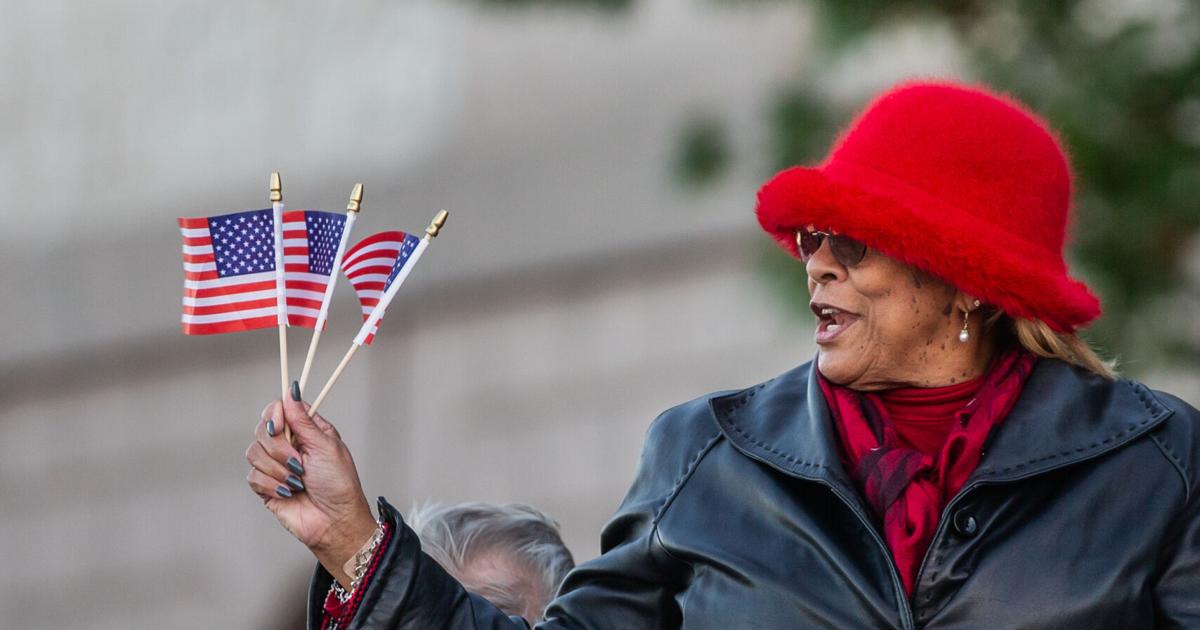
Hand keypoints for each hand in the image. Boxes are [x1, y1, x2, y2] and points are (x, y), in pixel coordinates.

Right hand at [246, 381, 378, 586]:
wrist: (334, 521)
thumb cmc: (339, 484)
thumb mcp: (325, 446)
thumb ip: (303, 420)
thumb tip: (290, 390)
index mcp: (306, 430)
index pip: (278, 409)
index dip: (275, 415)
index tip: (280, 428)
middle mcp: (289, 444)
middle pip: (262, 430)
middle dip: (280, 449)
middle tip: (300, 465)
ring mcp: (276, 465)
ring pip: (254, 453)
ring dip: (278, 470)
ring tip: (298, 482)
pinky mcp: (265, 486)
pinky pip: (253, 476)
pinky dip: (271, 485)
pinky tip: (288, 492)